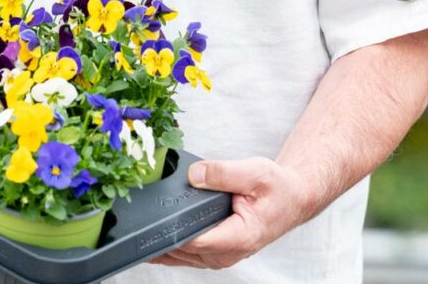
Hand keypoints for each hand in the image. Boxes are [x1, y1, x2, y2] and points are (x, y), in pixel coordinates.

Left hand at [150, 158, 306, 269]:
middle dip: (161, 234)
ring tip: (139, 223)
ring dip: (162, 241)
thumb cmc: (277, 188)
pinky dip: (171, 244)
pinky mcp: (215, 251)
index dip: (171, 229)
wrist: (291, 198)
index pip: (195, 240)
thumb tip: (194, 175)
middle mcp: (228, 253)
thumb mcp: (254, 171)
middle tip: (137, 215)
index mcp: (239, 236)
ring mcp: (220, 255)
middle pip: (183, 250)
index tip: (151, 218)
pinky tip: (155, 232)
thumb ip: (222, 173)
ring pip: (181, 255)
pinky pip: (186, 253)